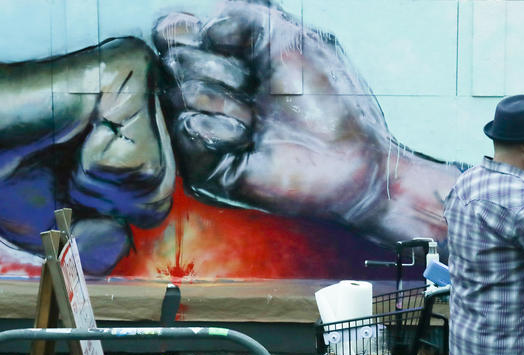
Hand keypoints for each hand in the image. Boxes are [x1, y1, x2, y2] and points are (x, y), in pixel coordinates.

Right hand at [0, 28, 174, 274]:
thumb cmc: (13, 179)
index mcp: (144, 137)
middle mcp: (151, 107)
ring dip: (99, 184)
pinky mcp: (135, 75)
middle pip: (163, 195)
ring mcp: (146, 88)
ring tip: (67, 152)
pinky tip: (71, 134)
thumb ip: (110, 248)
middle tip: (66, 168)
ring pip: (156, 180)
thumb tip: (128, 237)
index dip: (112, 213)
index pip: (161, 203)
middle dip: (107, 203)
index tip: (71, 184)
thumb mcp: (70, 235)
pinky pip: (139, 161)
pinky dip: (97, 166)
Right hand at [153, 0, 452, 242]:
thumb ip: (242, 16)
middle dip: (222, 69)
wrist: (350, 158)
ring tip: (260, 121)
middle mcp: (211, 93)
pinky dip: (223, 129)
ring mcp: (205, 130)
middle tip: (259, 92)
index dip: (186, 31)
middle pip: (173, 60)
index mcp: (227, 60)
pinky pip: (186, 129)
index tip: (223, 42)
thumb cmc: (330, 101)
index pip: (173, 33)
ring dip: (229, 102)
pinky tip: (250, 141)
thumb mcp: (290, 38)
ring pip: (178, 94)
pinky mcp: (205, 167)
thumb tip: (193, 24)